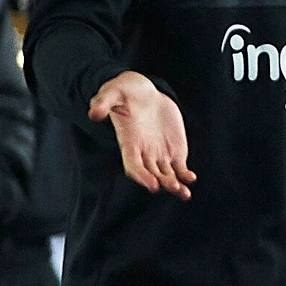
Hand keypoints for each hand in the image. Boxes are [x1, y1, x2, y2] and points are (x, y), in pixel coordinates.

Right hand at [90, 72, 192, 196]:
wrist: (143, 92)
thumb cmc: (124, 92)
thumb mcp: (112, 92)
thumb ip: (103, 103)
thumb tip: (93, 113)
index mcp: (129, 143)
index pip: (133, 165)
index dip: (141, 176)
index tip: (152, 185)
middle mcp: (143, 152)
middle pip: (152, 174)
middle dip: (162, 182)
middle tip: (173, 186)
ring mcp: (159, 153)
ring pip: (166, 175)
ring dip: (175, 185)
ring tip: (184, 193)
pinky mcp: (174, 150)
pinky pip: (179, 167)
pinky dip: (185, 175)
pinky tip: (191, 178)